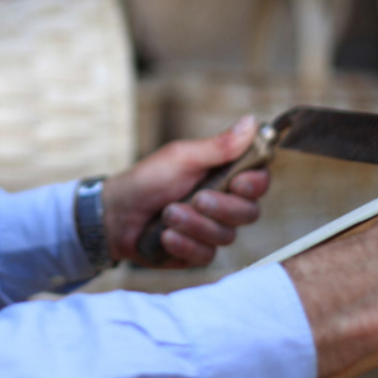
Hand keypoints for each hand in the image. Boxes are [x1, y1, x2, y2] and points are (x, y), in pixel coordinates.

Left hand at [102, 116, 270, 267]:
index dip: (255, 184)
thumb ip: (219, 146)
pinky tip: (166, 235)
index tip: (237, 183)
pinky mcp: (200, 252)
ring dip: (194, 225)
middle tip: (197, 198)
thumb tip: (253, 122)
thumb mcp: (183, 157)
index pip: (260, 179)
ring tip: (168, 214)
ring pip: (227, 235)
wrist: (116, 215)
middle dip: (221, 207)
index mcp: (226, 174)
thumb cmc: (149, 179)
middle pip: (250, 212)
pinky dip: (184, 244)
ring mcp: (214, 229)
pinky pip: (207, 255)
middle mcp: (226, 203)